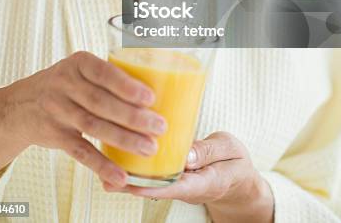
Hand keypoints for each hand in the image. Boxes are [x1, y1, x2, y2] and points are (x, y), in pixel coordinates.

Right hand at [0, 51, 166, 186]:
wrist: (21, 105)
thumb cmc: (66, 84)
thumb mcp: (81, 69)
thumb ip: (109, 75)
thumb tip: (159, 85)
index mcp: (78, 62)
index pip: (104, 73)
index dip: (127, 86)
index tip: (150, 98)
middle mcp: (64, 84)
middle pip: (101, 102)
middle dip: (133, 117)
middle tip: (159, 127)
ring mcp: (57, 109)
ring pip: (93, 126)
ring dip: (124, 139)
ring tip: (149, 148)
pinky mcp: (54, 135)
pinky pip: (80, 151)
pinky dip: (101, 164)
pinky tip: (120, 174)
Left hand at [103, 131, 273, 222]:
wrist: (238, 179)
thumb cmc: (235, 162)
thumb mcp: (231, 151)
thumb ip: (209, 151)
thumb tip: (185, 154)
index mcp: (202, 183)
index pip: (173, 187)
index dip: (149, 186)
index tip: (128, 181)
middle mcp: (185, 187)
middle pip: (153, 189)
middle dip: (129, 184)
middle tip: (104, 176)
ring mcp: (178, 184)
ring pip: (150, 183)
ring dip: (128, 176)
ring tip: (102, 169)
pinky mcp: (173, 177)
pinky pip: (153, 174)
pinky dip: (137, 167)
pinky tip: (119, 156)